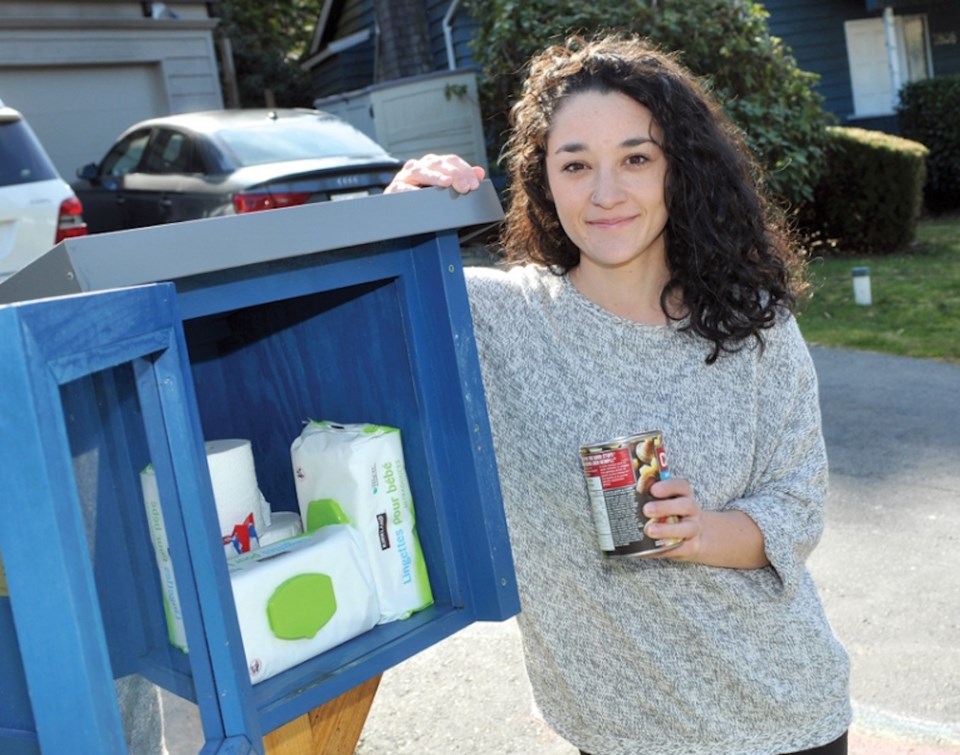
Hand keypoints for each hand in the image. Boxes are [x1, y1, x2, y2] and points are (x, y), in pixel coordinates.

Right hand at [385, 153, 485, 194]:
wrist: (399, 209)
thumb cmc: (424, 196)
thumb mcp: (444, 187)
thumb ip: (461, 178)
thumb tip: (479, 172)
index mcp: (433, 164)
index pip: (451, 160)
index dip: (464, 170)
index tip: (474, 184)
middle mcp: (419, 166)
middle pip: (437, 163)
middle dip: (454, 174)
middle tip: (465, 187)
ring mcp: (405, 175)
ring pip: (420, 171)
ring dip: (434, 176)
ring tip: (447, 182)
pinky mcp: (394, 188)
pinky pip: (402, 187)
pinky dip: (410, 189)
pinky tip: (419, 193)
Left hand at [643, 478, 769, 568]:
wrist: (693, 537)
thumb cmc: (670, 516)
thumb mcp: (663, 504)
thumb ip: (648, 498)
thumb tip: (621, 497)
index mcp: (683, 496)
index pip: (682, 486)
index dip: (669, 486)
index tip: (653, 489)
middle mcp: (692, 510)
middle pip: (686, 505)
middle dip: (666, 507)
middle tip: (646, 510)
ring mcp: (694, 528)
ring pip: (688, 528)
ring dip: (668, 529)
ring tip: (650, 530)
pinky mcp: (692, 546)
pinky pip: (682, 548)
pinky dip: (666, 550)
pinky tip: (649, 550)